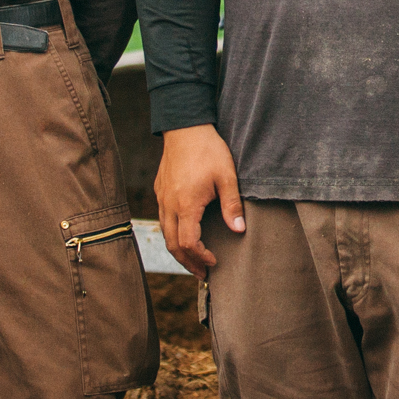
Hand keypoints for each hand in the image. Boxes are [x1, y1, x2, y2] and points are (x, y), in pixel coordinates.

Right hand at [155, 124, 243, 278]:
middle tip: (202, 273)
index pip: (188, 243)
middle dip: (187, 262)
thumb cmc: (208, 150)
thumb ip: (232, 205)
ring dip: (178, 250)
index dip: (201, 257)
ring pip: (164, 233)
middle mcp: (169, 204)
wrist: (185, 126)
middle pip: (172, 244)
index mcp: (186, 205)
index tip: (214, 262)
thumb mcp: (227, 177)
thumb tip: (239, 230)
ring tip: (193, 260)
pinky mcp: (160, 190)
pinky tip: (184, 234)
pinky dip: (172, 234)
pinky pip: (162, 219)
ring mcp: (162, 197)